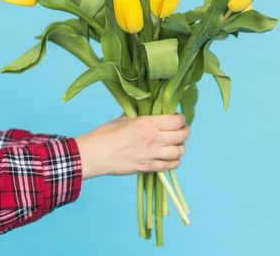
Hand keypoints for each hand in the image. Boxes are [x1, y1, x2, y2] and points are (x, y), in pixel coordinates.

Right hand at [75, 115, 189, 178]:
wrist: (94, 155)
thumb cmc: (105, 135)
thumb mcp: (124, 119)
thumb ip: (140, 115)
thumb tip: (149, 111)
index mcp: (148, 124)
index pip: (177, 121)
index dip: (181, 119)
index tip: (178, 119)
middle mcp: (153, 139)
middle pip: (182, 136)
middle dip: (185, 132)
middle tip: (181, 131)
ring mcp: (152, 154)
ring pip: (179, 152)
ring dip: (181, 148)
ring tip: (176, 145)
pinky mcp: (148, 167)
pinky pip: (170, 166)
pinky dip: (174, 162)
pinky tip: (171, 158)